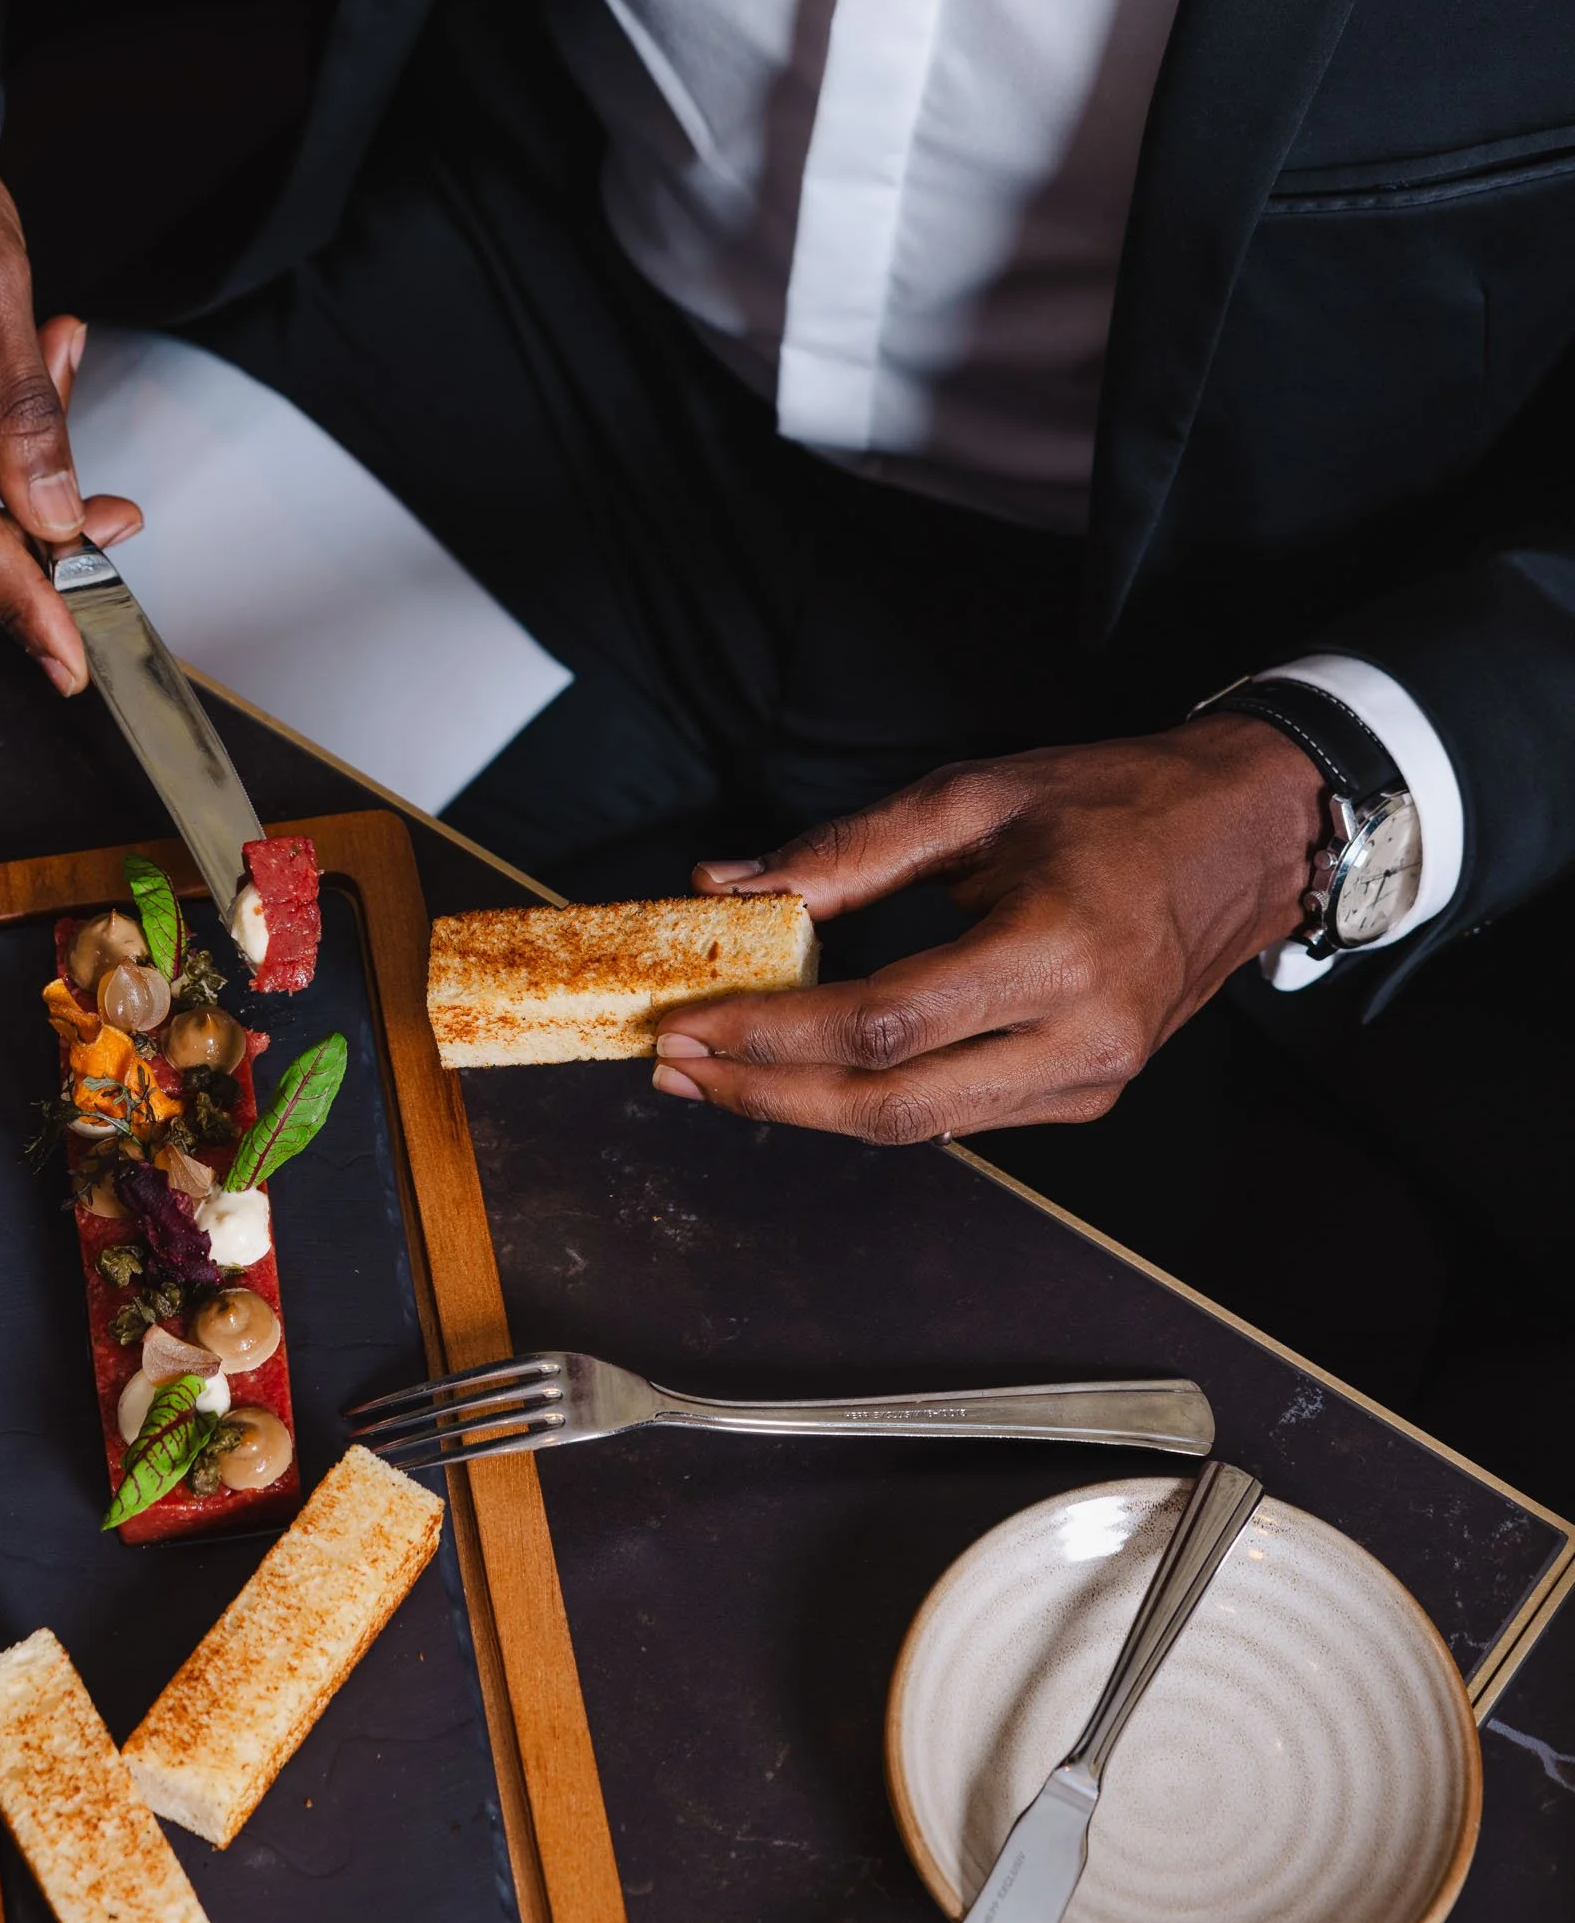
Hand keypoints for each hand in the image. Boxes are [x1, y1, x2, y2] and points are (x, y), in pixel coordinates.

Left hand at [650, 718, 1323, 1140]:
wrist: (1243, 838)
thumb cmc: (1113, 802)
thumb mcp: (974, 799)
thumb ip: (848, 850)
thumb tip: (730, 885)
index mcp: (1053, 950)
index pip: (881, 1022)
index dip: (772, 1034)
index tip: (688, 1024)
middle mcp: (1081, 1034)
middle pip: (891, 1102)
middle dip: (768, 1094)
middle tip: (678, 1067)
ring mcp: (1093, 1078)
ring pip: (922, 1124)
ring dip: (810, 1105)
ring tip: (723, 1070)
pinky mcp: (1091, 1094)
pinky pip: (964, 1114)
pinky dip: (881, 1095)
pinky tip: (816, 1068)